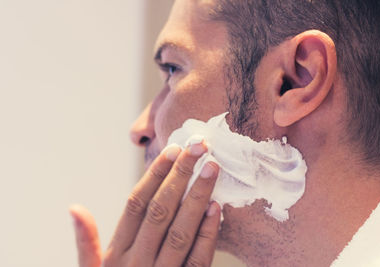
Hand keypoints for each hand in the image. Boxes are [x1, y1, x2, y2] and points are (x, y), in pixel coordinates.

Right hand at [69, 142, 220, 266]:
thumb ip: (86, 243)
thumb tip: (75, 208)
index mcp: (117, 254)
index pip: (137, 205)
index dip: (156, 175)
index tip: (172, 150)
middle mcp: (139, 262)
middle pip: (161, 211)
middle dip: (180, 176)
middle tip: (198, 147)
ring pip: (181, 231)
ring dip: (198, 198)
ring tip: (211, 169)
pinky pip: (199, 260)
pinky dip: (209, 233)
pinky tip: (218, 208)